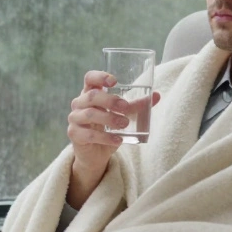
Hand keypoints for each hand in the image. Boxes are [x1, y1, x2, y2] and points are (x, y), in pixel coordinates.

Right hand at [65, 71, 159, 208]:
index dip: (99, 76)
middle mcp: (79, 103)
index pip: (90, 78)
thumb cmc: (108, 130)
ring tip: (125, 124)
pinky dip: (105, 137)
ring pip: (90, 114)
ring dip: (109, 118)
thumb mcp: (122, 116)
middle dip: (110, 100)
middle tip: (126, 107)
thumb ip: (136, 106)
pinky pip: (89, 134)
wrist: (96, 155)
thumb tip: (156, 95)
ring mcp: (74, 119)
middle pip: (92, 95)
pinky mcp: (74, 135)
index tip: (114, 81)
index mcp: (90, 93)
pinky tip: (118, 140)